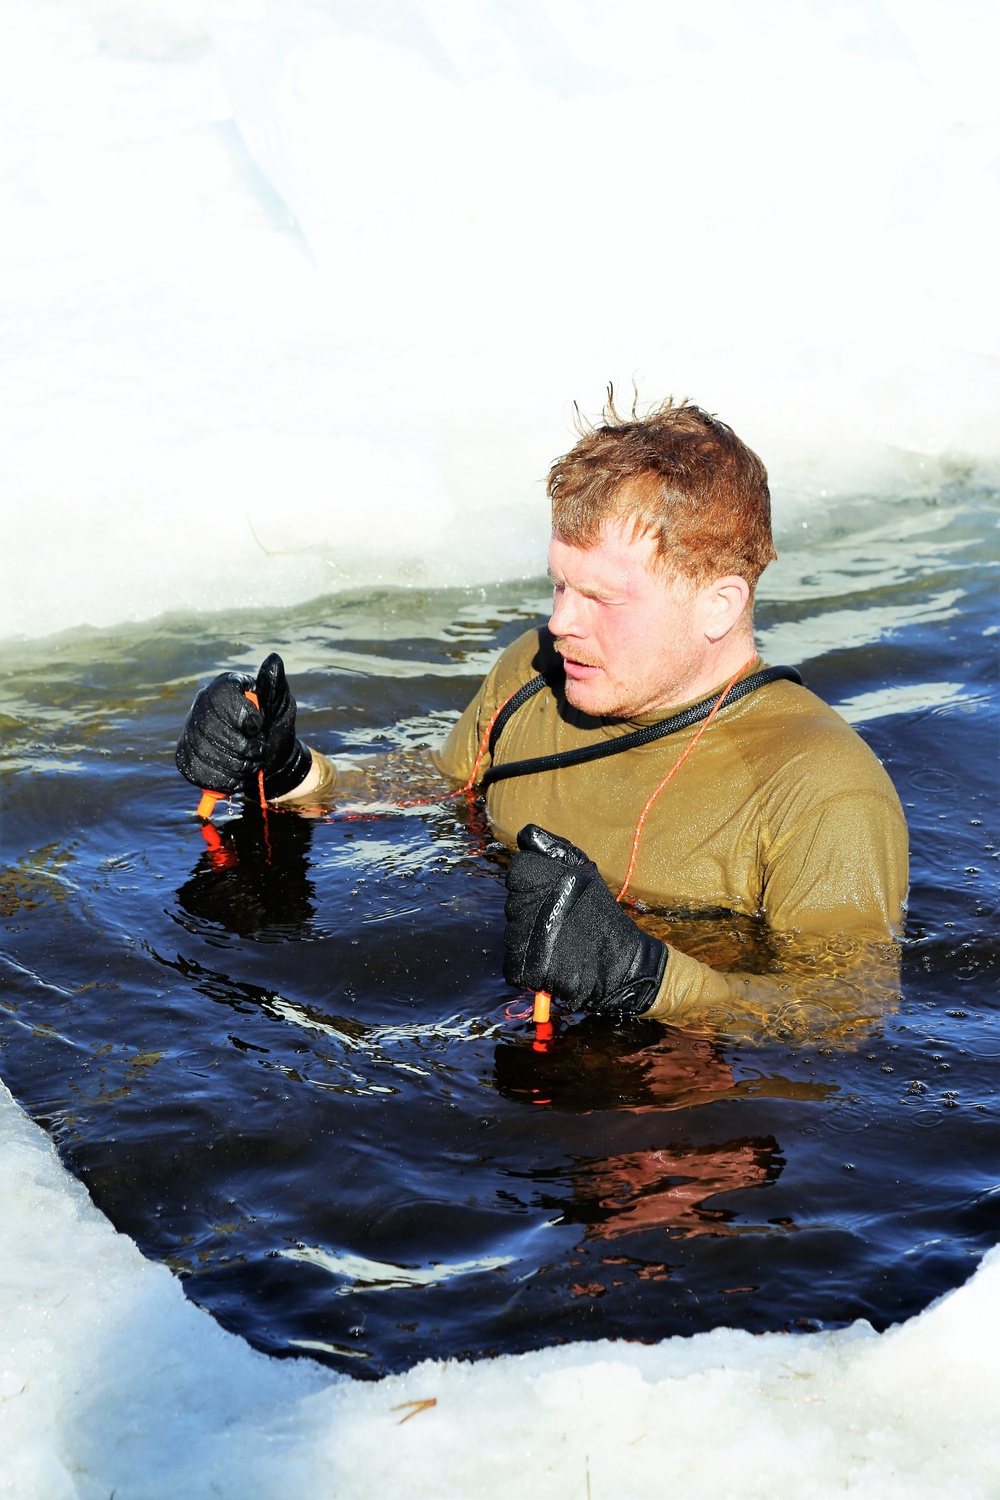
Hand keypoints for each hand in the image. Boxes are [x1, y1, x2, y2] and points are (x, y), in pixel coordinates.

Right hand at [175, 652, 311, 799]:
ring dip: (235, 764)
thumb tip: (273, 659)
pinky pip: (196, 769)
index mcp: (225, 687)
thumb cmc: (276, 728)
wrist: (271, 760)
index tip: (259, 727)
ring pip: (203, 751)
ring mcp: (190, 729)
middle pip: (211, 727)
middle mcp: (202, 704)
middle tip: (259, 751)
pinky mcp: (185, 754)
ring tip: (250, 762)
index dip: (243, 716)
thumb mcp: (281, 707)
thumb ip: (274, 685)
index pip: (222, 696)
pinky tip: (235, 772)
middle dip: (242, 747)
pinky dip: (221, 777)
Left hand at [503, 824, 667, 1015]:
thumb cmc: (601, 914)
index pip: (517, 870)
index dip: (534, 880)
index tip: (552, 892)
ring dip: (531, 936)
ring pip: (513, 932)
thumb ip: (552, 850)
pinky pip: (514, 961)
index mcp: (536, 875)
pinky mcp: (521, 965)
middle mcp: (524, 902)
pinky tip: (552, 959)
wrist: (617, 963)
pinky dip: (529, 963)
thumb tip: (526, 834)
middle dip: (532, 908)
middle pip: (514, 901)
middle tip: (559, 918)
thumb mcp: (584, 871)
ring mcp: (520, 935)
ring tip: (558, 940)